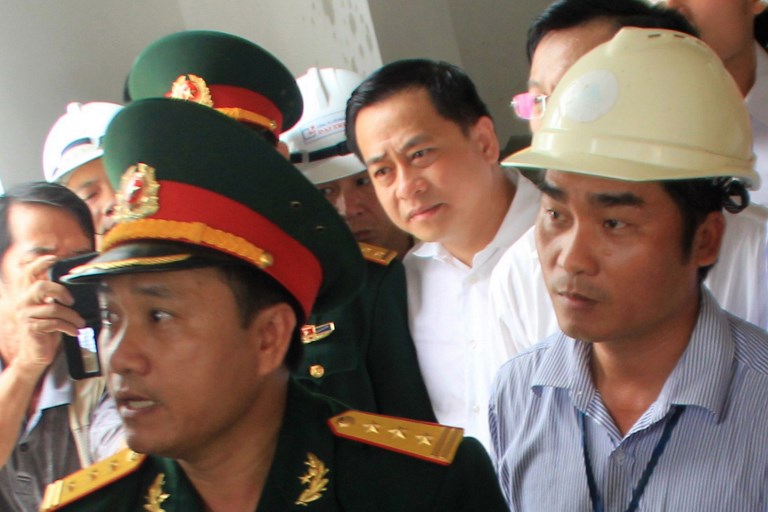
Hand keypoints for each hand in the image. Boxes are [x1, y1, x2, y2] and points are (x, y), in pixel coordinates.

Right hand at [11, 255, 84, 376]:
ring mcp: (26, 315)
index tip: (54, 258)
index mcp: (28, 294)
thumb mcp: (52, 310)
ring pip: (53, 308)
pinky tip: (75, 331)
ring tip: (80, 323)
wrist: (37, 355)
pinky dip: (69, 327)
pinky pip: (54, 323)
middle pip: (40, 286)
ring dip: (72, 316)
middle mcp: (24, 302)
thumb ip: (56, 297)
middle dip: (60, 290)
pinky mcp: (32, 328)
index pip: (29, 273)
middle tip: (72, 300)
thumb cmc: (48, 330)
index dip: (40, 263)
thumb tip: (75, 288)